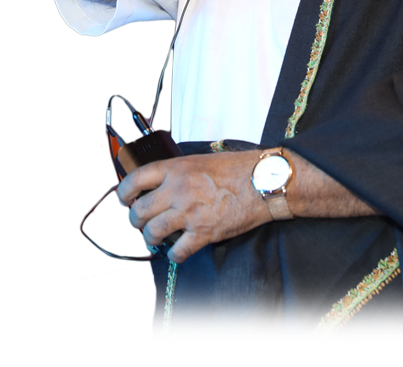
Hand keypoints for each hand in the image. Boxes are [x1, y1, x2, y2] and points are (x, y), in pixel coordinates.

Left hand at [116, 152, 272, 263]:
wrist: (264, 182)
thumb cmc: (239, 168)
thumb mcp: (204, 160)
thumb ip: (182, 172)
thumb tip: (166, 185)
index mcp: (178, 168)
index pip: (137, 179)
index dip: (124, 192)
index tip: (124, 199)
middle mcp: (179, 190)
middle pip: (140, 211)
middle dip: (136, 220)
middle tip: (142, 223)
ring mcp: (190, 213)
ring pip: (153, 232)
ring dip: (152, 238)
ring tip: (158, 237)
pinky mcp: (204, 232)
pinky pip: (178, 252)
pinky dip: (175, 255)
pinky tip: (179, 251)